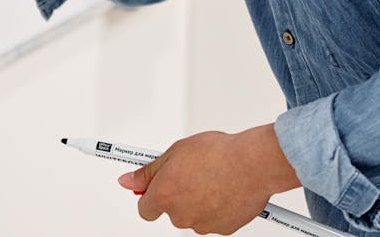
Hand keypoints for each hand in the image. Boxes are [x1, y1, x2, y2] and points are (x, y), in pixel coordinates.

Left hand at [117, 125, 300, 234]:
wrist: (253, 163)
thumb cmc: (218, 153)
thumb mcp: (176, 151)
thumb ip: (149, 170)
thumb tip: (126, 180)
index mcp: (164, 196)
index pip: (145, 208)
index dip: (151, 195)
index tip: (157, 186)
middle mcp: (180, 216)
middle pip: (172, 210)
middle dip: (180, 195)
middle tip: (194, 174)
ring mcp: (202, 225)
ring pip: (195, 215)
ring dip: (200, 201)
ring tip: (216, 177)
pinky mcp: (223, 229)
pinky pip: (215, 219)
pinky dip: (219, 207)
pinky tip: (228, 188)